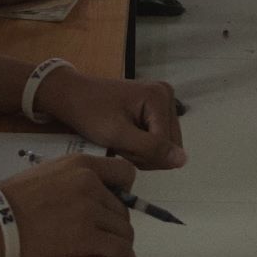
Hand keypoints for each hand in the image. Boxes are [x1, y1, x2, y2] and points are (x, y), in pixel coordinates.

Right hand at [0, 154, 135, 256]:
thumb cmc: (15, 196)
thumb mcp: (50, 172)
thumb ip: (75, 178)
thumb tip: (92, 196)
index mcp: (83, 164)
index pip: (125, 173)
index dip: (125, 193)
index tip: (113, 208)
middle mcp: (92, 184)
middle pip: (123, 210)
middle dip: (117, 228)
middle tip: (105, 243)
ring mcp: (91, 210)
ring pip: (124, 231)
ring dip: (121, 248)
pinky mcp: (87, 238)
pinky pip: (120, 250)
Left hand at [34, 67, 184, 170]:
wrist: (72, 97)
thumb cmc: (90, 113)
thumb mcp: (118, 134)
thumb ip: (151, 148)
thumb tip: (183, 160)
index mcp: (160, 96)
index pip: (166, 144)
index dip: (143, 154)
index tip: (119, 146)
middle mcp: (166, 95)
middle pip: (169, 145)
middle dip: (144, 153)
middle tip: (119, 144)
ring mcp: (161, 102)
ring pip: (163, 146)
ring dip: (141, 152)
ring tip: (119, 141)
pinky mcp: (154, 109)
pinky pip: (157, 139)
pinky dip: (140, 146)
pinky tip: (124, 138)